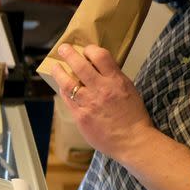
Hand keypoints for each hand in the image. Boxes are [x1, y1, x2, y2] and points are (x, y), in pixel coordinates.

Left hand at [51, 44, 153, 160]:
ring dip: (59, 72)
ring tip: (55, 67)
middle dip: (69, 54)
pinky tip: (61, 87)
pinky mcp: (81, 116)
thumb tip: (100, 68)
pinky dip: (63, 91)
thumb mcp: (129, 90)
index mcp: (116, 81)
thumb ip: (114, 78)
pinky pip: (67, 100)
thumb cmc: (134, 116)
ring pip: (68, 83)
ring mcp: (89, 103)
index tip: (86, 49)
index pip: (100, 56)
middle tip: (63, 49)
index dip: (90, 49)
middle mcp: (101, 89)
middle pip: (80, 65)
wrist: (132, 141)